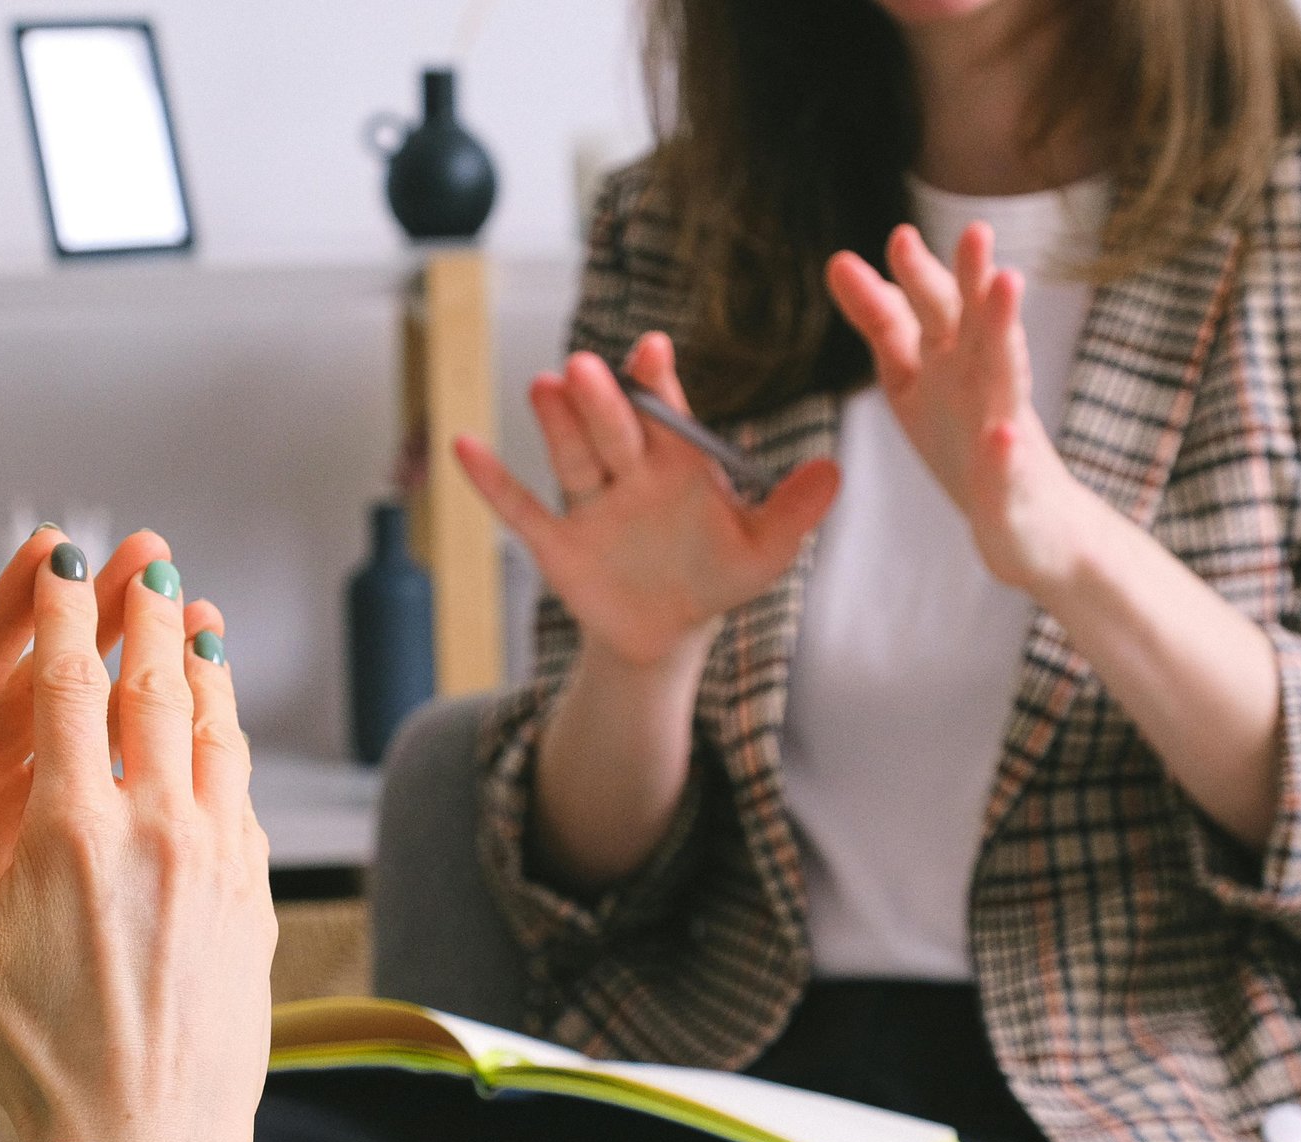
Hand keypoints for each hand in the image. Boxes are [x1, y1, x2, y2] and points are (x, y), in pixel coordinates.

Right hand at [0, 534, 275, 1141]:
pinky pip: (244, 793)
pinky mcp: (255, 895)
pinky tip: (222, 732)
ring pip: (217, 733)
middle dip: (149, 616)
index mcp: (71, 833)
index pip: (68, 687)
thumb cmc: (38, 1058)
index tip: (65, 559)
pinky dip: (230, 742)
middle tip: (150, 565)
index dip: (65, 612)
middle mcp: (157, 829)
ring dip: (204, 667)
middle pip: (157, 689)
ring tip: (198, 622)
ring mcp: (218, 859)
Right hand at [454, 332, 840, 669]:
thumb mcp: (764, 550)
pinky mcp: (557, 542)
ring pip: (571, 457)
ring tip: (544, 386)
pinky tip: (465, 447)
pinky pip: (521, 509)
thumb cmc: (716, 577)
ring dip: (556, 424)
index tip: (652, 350)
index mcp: (678, 463)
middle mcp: (629, 471)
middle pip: (613, 429)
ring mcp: (590, 504)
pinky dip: (492, 482)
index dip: (657, 383)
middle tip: (588, 368)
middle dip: (602, 401)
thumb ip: (794, 510)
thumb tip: (835, 471)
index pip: (666, 413)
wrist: (669, 632)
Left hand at [826, 223, 1107, 595]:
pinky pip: (1007, 470)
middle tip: (975, 232)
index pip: (931, 310)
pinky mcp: (1013, 487)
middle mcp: (983, 382)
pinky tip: (1000, 439)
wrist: (1029, 524)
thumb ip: (883, 321)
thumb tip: (839, 260)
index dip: (914, 277)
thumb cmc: (967, 440)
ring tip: (1009, 285)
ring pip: (1008, 375)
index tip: (897, 239)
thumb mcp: (913, 376)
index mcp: (953, 359)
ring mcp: (1003, 430)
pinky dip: (1004, 455)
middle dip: (973, 280)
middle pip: (975, 325)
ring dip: (1007, 332)